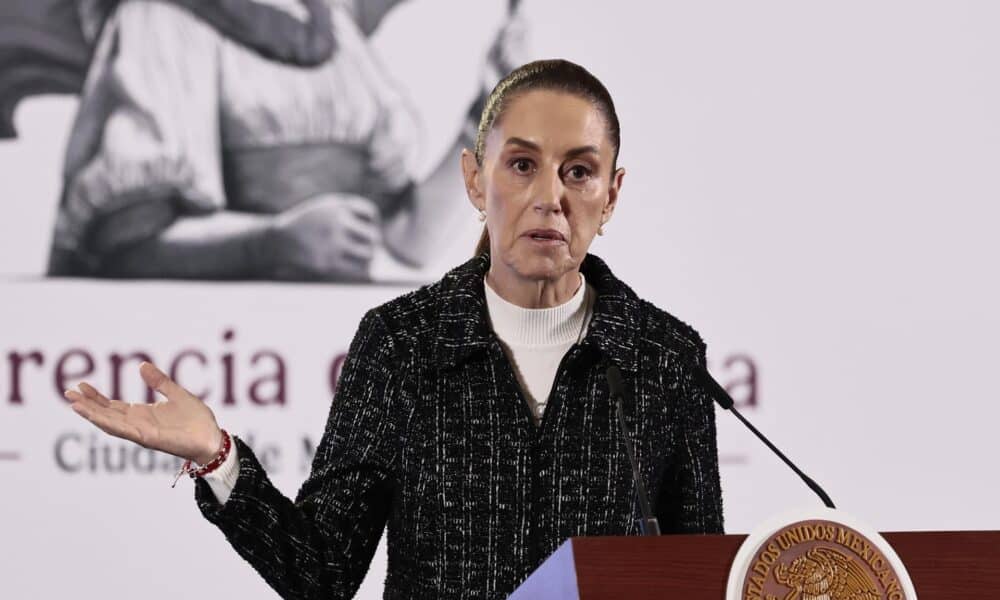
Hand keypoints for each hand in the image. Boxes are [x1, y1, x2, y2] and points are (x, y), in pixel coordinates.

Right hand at [65, 362, 222, 464]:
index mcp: (142, 414)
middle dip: (87, 405)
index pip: (112, 406)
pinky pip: (125, 430)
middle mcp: (138, 424)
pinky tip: (95, 415)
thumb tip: (141, 365)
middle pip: (106, 414)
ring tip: (74, 403)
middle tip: (68, 392)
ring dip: (91, 414)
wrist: (212, 437)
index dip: (96, 398)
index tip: (81, 385)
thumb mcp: (176, 394)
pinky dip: (108, 423)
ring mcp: (141, 432)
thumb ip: (159, 382)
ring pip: (110, 423)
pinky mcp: (148, 438)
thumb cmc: (197, 420)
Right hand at [261, 194, 380, 281]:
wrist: (279, 241)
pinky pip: (358, 270)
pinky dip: (363, 269)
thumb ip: (351, 210)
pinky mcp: (327, 263)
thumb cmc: (308, 223)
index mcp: (336, 206)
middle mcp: (336, 222)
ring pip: (368, 254)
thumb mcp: (327, 207)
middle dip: (373, 242)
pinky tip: (359, 267)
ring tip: (364, 257)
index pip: (370, 213)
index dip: (372, 221)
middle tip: (368, 246)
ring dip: (369, 257)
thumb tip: (377, 227)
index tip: (365, 227)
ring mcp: (332, 243)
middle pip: (372, 236)